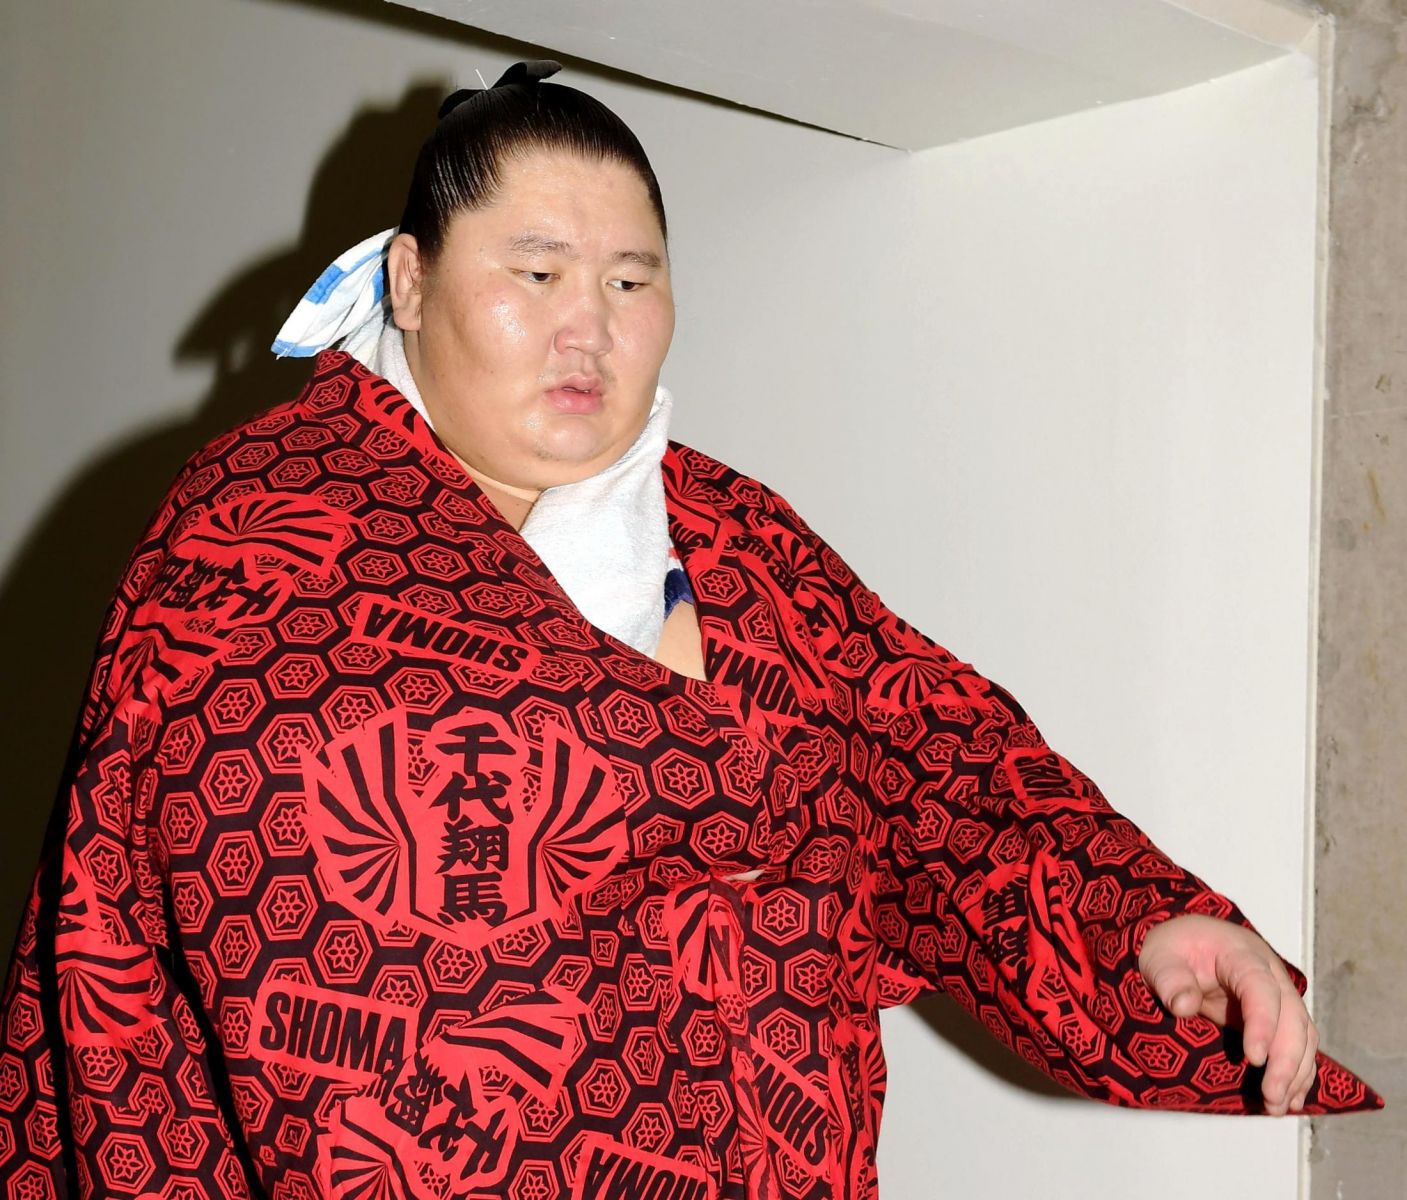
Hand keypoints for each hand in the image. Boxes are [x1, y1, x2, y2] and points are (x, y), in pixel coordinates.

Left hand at [1137, 913, 1317, 1114]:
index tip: (1254, 1058)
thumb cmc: (1174, 948)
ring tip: (1277, 1106)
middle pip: (1292, 1017)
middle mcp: (1269, 974)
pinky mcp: (1276, 1017)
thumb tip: (1183, 1006)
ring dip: (1295, 1072)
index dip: (1263, 1023)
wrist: (1185, 943)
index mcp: (1241, 954)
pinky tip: (1290, 1098)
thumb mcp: (1159, 957)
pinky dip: (1298, 1072)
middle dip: (1286, 1060)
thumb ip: (1169, 979)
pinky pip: (1298, 1044)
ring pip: (1302, 1035)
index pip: (1261, 988)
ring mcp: (1277, 996)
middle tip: (1271, 1095)